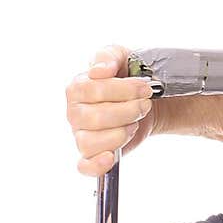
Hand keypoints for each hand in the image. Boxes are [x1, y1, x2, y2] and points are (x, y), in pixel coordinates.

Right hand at [65, 44, 156, 176]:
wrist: (147, 99)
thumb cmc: (130, 76)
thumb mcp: (122, 56)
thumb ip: (108, 57)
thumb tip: (99, 70)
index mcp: (77, 88)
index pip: (92, 90)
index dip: (122, 90)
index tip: (144, 87)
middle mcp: (74, 113)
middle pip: (94, 118)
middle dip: (128, 111)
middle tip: (144, 105)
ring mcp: (81, 134)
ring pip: (91, 142)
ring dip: (121, 133)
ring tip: (134, 122)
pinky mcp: (92, 154)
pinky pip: (84, 166)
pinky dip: (96, 164)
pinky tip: (111, 156)